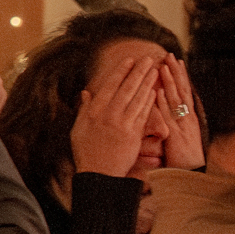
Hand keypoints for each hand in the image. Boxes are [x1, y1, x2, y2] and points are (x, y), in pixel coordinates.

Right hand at [68, 45, 164, 177]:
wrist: (98, 174)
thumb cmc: (87, 152)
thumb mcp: (79, 128)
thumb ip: (84, 109)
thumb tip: (86, 93)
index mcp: (93, 111)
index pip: (110, 86)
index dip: (121, 72)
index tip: (129, 60)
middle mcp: (108, 115)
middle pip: (126, 88)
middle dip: (138, 72)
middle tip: (149, 59)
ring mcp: (121, 124)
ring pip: (137, 98)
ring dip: (147, 83)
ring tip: (155, 70)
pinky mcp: (133, 134)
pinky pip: (143, 114)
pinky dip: (149, 101)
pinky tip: (155, 91)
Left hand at [160, 54, 205, 167]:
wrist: (193, 174)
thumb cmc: (186, 158)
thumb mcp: (182, 136)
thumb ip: (175, 122)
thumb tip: (169, 112)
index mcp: (189, 117)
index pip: (184, 91)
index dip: (180, 76)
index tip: (176, 61)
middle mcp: (187, 118)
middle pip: (181, 90)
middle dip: (176, 72)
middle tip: (170, 55)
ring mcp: (183, 125)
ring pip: (176, 99)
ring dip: (170, 82)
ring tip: (164, 66)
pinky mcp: (176, 135)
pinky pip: (168, 116)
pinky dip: (163, 103)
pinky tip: (157, 91)